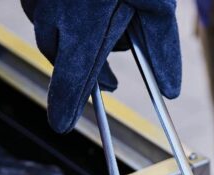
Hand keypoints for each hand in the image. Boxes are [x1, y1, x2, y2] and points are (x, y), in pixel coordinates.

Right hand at [21, 0, 180, 132]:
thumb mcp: (157, 4)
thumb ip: (161, 49)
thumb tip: (170, 91)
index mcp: (85, 23)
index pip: (71, 76)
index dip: (65, 104)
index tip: (60, 124)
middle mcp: (54, 10)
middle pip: (63, 58)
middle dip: (90, 70)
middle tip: (114, 80)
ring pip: (52, 34)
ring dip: (76, 40)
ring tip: (108, 22)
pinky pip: (44, 9)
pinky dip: (64, 16)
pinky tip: (88, 6)